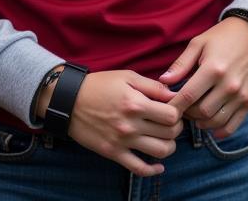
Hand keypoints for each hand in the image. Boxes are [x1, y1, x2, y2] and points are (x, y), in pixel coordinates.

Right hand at [51, 70, 181, 176]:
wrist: (69, 101)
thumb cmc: (99, 85)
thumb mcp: (126, 77)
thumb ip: (152, 86)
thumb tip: (174, 95)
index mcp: (135, 103)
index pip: (171, 115)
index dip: (177, 112)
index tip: (174, 108)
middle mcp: (131, 124)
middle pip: (169, 133)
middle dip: (176, 127)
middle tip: (171, 122)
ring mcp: (123, 141)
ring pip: (160, 152)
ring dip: (169, 146)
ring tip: (165, 138)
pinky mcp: (114, 153)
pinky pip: (139, 169)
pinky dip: (153, 170)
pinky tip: (159, 166)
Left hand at [159, 18, 247, 138]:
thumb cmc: (221, 37)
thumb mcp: (198, 43)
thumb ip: (181, 64)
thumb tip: (163, 81)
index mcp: (213, 69)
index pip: (188, 96)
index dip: (174, 105)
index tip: (166, 108)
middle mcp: (229, 85)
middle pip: (202, 112)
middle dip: (187, 114)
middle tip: (180, 109)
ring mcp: (241, 95)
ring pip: (216, 121)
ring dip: (201, 122)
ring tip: (193, 115)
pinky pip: (233, 125)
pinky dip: (220, 131)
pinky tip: (210, 126)